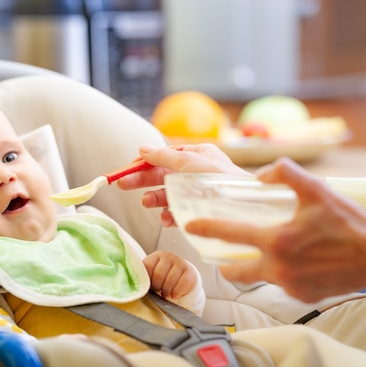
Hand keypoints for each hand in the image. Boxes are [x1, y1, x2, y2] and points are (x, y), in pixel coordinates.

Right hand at [117, 143, 249, 225]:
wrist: (242, 208)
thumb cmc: (218, 179)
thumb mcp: (188, 161)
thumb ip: (162, 156)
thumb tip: (142, 148)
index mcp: (199, 155)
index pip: (167, 156)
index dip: (147, 161)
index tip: (129, 168)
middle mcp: (198, 173)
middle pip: (163, 175)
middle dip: (144, 180)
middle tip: (123, 184)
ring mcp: (198, 193)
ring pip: (169, 195)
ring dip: (155, 198)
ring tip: (146, 202)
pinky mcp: (199, 213)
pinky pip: (179, 212)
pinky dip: (169, 215)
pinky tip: (165, 218)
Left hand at [143, 250, 197, 299]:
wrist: (182, 276)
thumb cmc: (163, 277)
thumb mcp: (153, 273)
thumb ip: (145, 276)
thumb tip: (135, 285)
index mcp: (156, 256)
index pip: (148, 266)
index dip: (148, 279)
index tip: (150, 284)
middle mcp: (169, 256)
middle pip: (159, 274)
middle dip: (157, 286)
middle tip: (159, 289)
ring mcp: (180, 262)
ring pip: (170, 281)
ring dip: (166, 291)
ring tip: (166, 293)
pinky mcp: (190, 271)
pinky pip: (182, 284)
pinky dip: (176, 293)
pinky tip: (174, 294)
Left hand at [185, 157, 365, 307]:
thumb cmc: (347, 221)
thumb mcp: (316, 188)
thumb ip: (284, 173)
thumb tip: (259, 174)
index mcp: (276, 240)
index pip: (230, 234)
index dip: (207, 228)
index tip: (190, 226)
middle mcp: (278, 267)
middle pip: (235, 269)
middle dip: (223, 264)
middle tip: (218, 257)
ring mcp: (289, 285)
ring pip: (259, 278)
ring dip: (252, 269)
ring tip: (256, 258)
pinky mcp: (302, 296)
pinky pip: (282, 285)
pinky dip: (281, 275)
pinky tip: (292, 264)